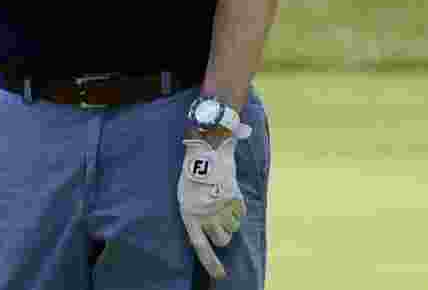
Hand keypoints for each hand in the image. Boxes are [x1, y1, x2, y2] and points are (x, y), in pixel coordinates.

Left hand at [177, 133, 247, 280]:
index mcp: (190, 214)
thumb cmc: (191, 175)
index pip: (201, 246)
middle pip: (223, 240)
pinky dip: (237, 207)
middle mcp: (207, 214)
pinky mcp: (235, 198)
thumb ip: (195, 216)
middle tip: (219, 223)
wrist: (203, 151)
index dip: (211, 263)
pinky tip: (228, 194)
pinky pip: (241, 212)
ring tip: (221, 205)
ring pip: (233, 228)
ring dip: (230, 221)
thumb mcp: (186, 197)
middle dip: (223, 236)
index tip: (220, 275)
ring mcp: (222, 207)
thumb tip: (202, 236)